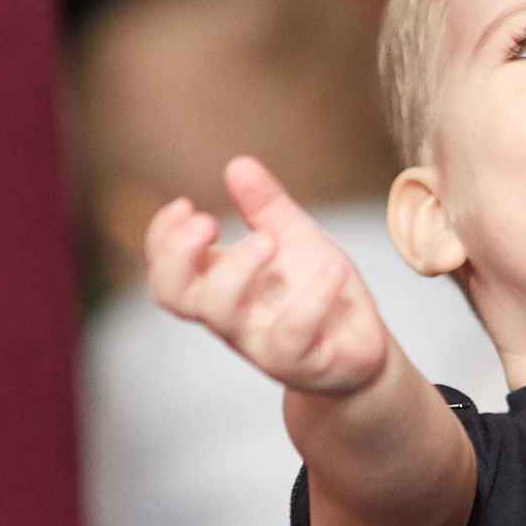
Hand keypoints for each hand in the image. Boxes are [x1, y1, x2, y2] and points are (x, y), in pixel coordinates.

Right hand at [145, 156, 389, 395]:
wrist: (362, 349)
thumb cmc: (319, 292)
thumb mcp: (295, 240)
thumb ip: (266, 207)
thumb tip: (238, 164)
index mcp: (222, 286)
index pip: (166, 270)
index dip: (162, 240)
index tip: (186, 205)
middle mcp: (231, 316)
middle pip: (173, 294)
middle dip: (178, 255)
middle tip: (208, 222)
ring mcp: (260, 342)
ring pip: (221, 314)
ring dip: (237, 269)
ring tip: (269, 240)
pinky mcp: (301, 361)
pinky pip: (290, 335)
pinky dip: (310, 299)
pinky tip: (333, 268)